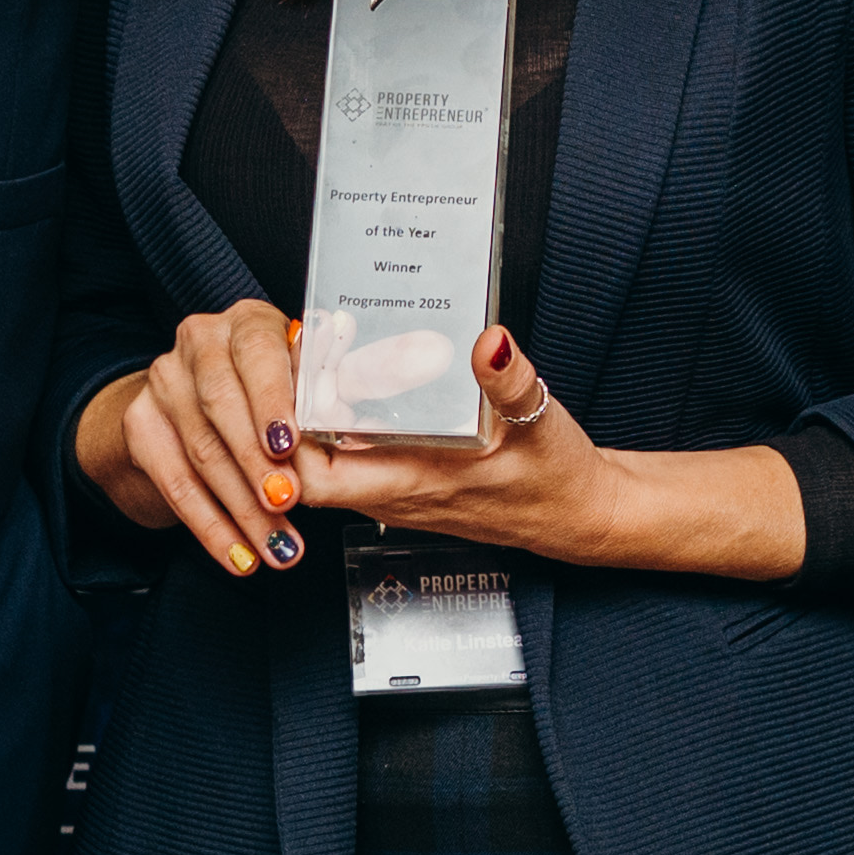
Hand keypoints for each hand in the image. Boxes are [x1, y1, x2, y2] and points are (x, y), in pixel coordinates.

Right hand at [78, 301, 313, 579]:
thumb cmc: (279, 386)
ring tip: (279, 548)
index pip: (257, 353)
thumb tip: (354, 420)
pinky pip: (176, 486)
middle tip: (287, 504)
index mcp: (249, 321)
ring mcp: (164, 382)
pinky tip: (239, 556)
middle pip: (222, 407)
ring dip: (243, 510)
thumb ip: (326, 393)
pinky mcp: (141, 424)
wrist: (200, 391)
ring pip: (202, 453)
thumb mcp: (308, 377)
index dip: (272, 400)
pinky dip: (211, 528)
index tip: (288, 445)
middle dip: (256, 463)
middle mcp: (201, 342)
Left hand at [81, 319, 649, 574]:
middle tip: (284, 351)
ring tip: (304, 353)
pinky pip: (346, 457)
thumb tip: (489, 340)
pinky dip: (333, 422)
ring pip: (321, 461)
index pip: (312, 476)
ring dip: (304, 417)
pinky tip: (341, 376)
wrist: (574, 514)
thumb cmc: (554, 475)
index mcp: (410, 483)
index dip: (282, 439)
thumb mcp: (538, 420)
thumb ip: (510, 380)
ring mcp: (391, 489)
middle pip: (302, 466)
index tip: (279, 384)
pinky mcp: (401, 479)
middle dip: (282, 417)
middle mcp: (388, 493)